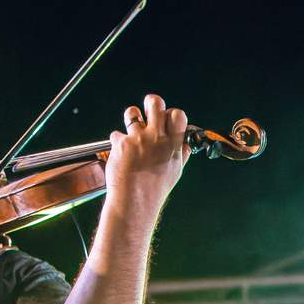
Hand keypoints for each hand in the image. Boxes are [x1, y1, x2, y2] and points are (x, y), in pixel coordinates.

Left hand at [104, 92, 190, 223]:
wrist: (134, 201)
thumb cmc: (155, 188)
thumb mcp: (175, 172)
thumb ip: (181, 154)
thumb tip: (186, 143)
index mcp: (173, 145)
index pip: (177, 114)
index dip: (171, 113)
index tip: (167, 120)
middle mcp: (157, 139)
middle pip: (155, 102)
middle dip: (151, 103)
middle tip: (148, 113)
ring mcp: (138, 140)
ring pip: (132, 112)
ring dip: (132, 118)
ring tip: (133, 131)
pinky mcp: (121, 143)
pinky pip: (117, 134)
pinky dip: (118, 142)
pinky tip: (122, 155)